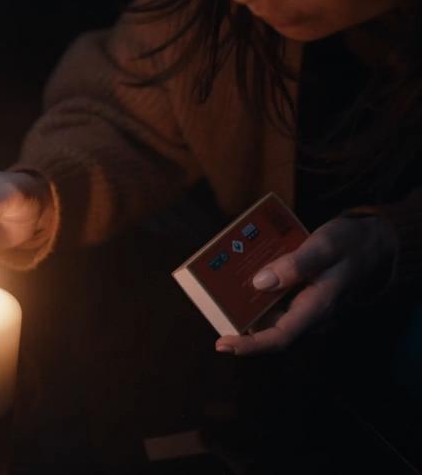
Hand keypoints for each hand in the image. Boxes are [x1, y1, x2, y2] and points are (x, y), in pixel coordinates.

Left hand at [216, 215, 396, 355]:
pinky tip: (243, 275)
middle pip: (268, 328)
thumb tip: (260, 282)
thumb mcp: (324, 247)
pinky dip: (259, 291)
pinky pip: (276, 301)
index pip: (279, 338)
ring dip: (246, 304)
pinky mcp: (303, 299)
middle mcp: (310, 315)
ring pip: (270, 315)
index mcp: (317, 308)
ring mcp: (307, 309)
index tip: (221, 344)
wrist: (376, 243)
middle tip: (212, 301)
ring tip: (221, 286)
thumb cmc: (351, 244)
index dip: (249, 346)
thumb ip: (296, 264)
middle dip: (238, 319)